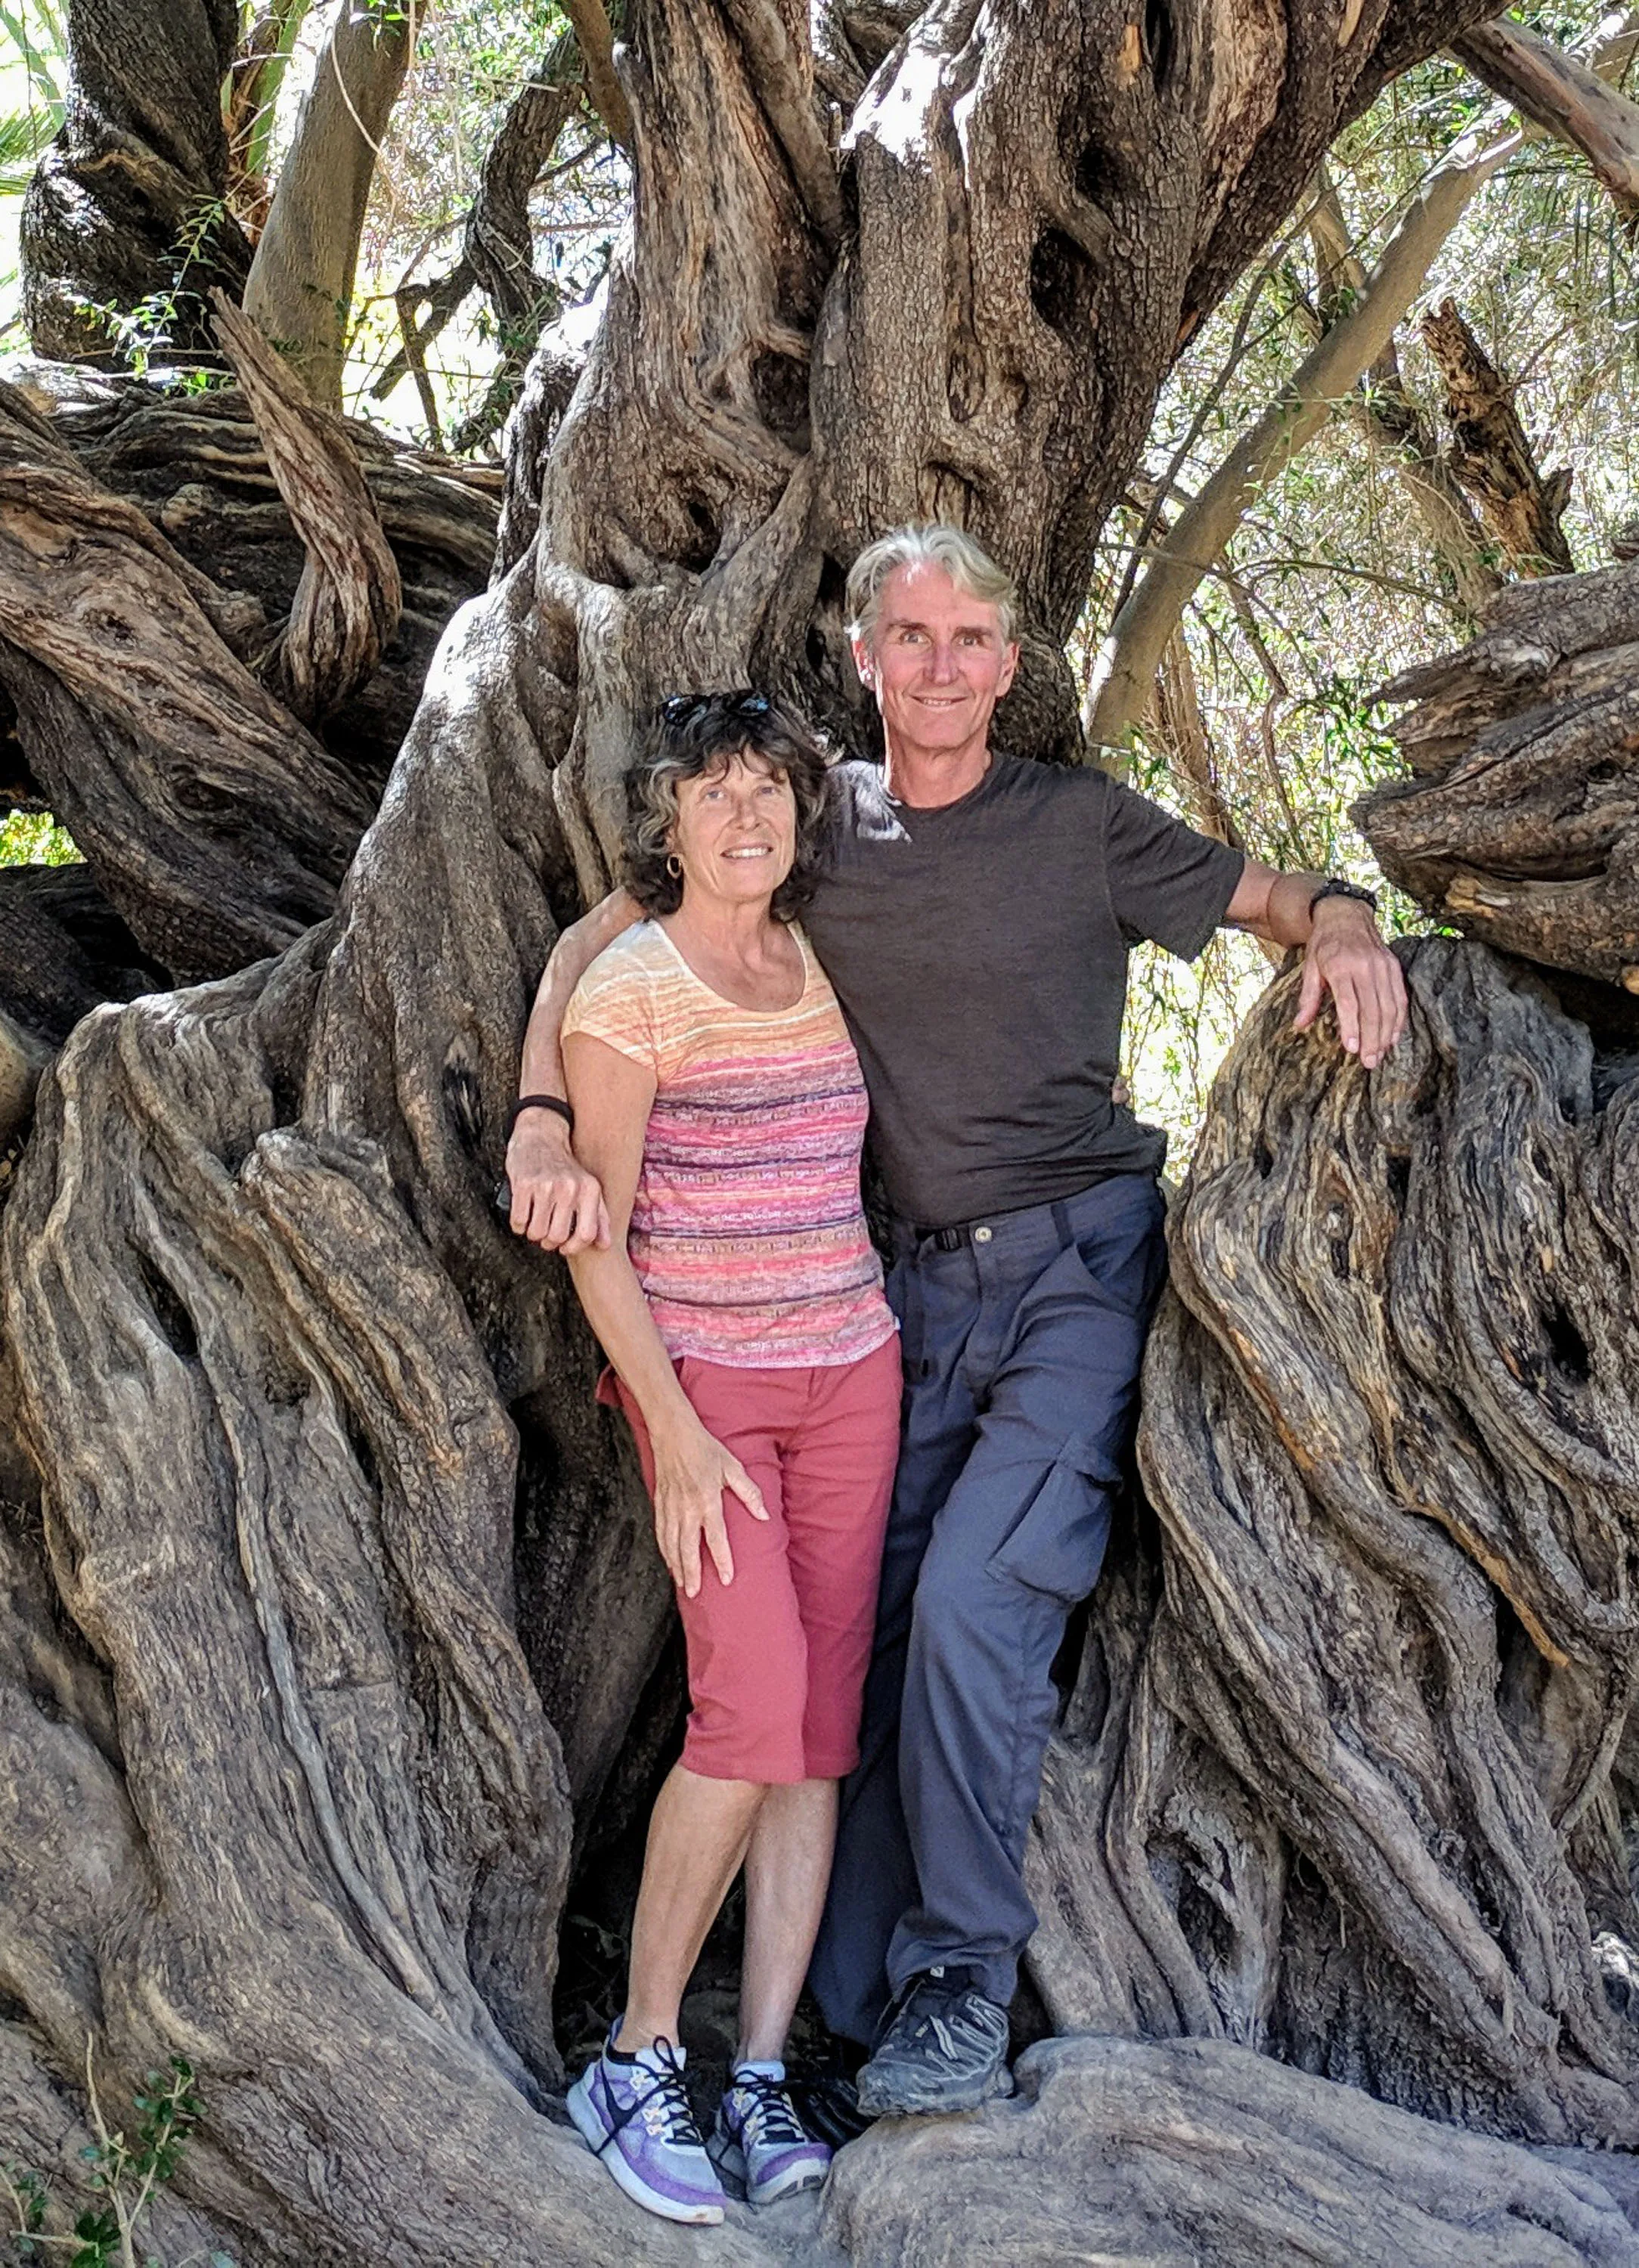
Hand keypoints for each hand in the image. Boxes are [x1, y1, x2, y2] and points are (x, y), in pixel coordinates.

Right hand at [506, 1110, 610, 1251]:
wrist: (540, 1137)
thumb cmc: (566, 1170)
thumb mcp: (589, 1188)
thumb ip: (600, 1216)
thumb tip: (605, 1245)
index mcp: (589, 1190)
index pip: (586, 1234)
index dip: (573, 1247)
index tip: (564, 1247)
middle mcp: (570, 1187)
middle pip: (558, 1236)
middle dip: (549, 1242)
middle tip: (545, 1234)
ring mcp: (546, 1186)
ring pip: (537, 1232)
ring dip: (533, 1234)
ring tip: (535, 1225)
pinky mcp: (523, 1184)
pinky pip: (519, 1221)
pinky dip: (518, 1225)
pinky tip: (523, 1218)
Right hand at [649, 1417, 767, 1597]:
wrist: (673, 1434)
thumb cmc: (706, 1449)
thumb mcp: (732, 1467)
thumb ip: (749, 1493)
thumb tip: (764, 1516)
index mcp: (707, 1500)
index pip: (716, 1537)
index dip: (721, 1560)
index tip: (726, 1579)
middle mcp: (686, 1508)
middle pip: (688, 1548)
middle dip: (692, 1573)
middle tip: (695, 1593)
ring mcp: (670, 1507)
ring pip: (671, 1544)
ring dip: (677, 1566)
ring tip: (683, 1585)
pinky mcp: (659, 1504)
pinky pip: (660, 1533)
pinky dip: (664, 1551)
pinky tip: (669, 1562)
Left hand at [1293, 899, 1407, 1070]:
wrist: (1346, 915)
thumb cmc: (1324, 944)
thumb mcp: (1309, 967)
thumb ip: (1308, 997)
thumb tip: (1300, 1024)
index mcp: (1340, 966)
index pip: (1349, 1003)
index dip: (1351, 1027)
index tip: (1352, 1049)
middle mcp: (1365, 966)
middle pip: (1372, 1009)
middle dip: (1372, 1038)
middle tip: (1369, 1062)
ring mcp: (1383, 966)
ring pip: (1389, 1006)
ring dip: (1386, 1033)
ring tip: (1380, 1055)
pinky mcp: (1394, 966)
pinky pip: (1400, 997)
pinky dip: (1398, 1019)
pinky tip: (1393, 1037)